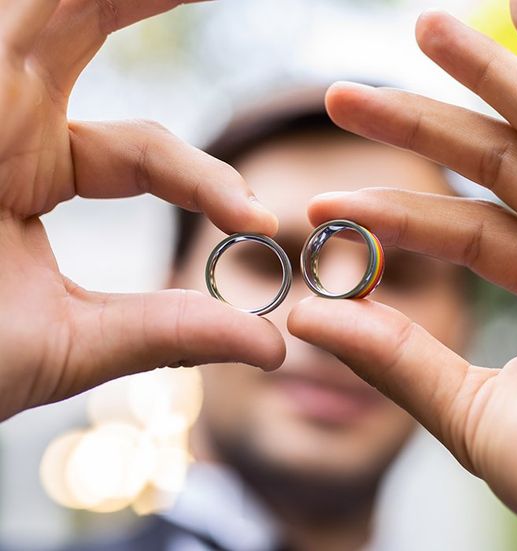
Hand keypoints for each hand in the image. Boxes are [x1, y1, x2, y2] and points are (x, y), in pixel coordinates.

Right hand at [0, 0, 284, 419]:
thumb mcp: (73, 341)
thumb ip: (171, 331)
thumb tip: (275, 347)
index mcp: (28, 167)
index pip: (144, 153)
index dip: (204, 183)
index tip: (256, 220)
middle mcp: (2, 116)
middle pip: (92, 26)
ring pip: (57, 0)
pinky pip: (22, 6)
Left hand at [288, 0, 516, 546]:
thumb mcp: (468, 409)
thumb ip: (398, 356)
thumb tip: (311, 316)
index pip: (466, 230)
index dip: (394, 211)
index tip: (319, 205)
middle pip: (493, 166)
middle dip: (419, 124)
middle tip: (342, 95)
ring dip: (483, 71)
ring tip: (421, 26)